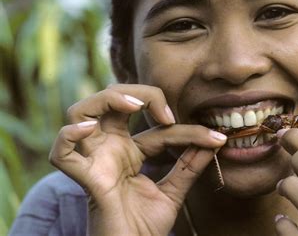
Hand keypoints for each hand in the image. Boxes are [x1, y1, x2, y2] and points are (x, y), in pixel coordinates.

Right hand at [49, 84, 226, 235]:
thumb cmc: (146, 226)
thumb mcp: (175, 190)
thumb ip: (191, 166)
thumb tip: (216, 141)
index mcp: (128, 150)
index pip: (157, 126)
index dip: (187, 129)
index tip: (216, 138)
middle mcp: (109, 149)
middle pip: (110, 101)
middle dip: (138, 92)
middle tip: (167, 113)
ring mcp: (96, 161)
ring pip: (80, 112)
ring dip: (106, 100)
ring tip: (134, 106)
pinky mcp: (87, 179)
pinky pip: (62, 154)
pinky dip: (68, 136)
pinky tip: (89, 128)